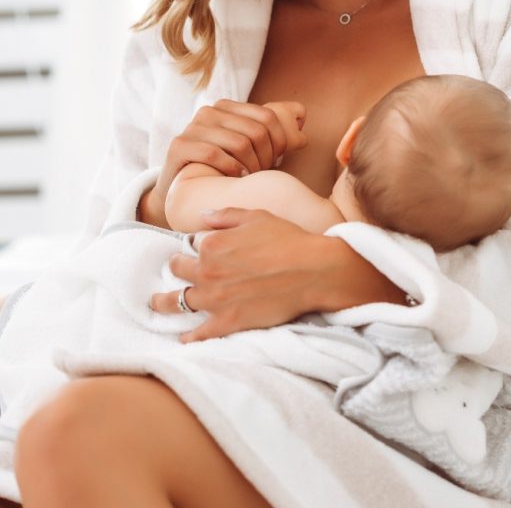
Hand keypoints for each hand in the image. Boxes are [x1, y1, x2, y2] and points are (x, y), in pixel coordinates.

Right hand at [140, 99, 306, 226]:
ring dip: (251, 167)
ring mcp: (192, 127)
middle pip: (257, 132)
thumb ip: (277, 129)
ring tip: (250, 178)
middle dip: (267, 157)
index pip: (269, 117)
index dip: (281, 141)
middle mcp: (208, 112)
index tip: (278, 160)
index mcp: (228, 106)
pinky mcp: (179, 146)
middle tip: (263, 173)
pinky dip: (231, 169)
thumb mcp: (253, 147)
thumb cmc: (226, 168)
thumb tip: (302, 115)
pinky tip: (234, 178)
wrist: (185, 191)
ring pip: (240, 143)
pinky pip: (215, 155)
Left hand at [149, 207, 328, 341]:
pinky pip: (199, 333)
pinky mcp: (228, 322)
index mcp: (212, 243)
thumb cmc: (288, 239)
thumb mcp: (257, 216)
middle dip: (177, 267)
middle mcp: (207, 271)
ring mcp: (215, 299)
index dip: (198, 244)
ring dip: (164, 302)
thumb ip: (226, 215)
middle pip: (179, 269)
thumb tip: (202, 217)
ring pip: (178, 301)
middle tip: (177, 270)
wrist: (312, 271)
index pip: (193, 243)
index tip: (200, 247)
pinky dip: (188, 337)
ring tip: (156, 303)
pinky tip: (183, 338)